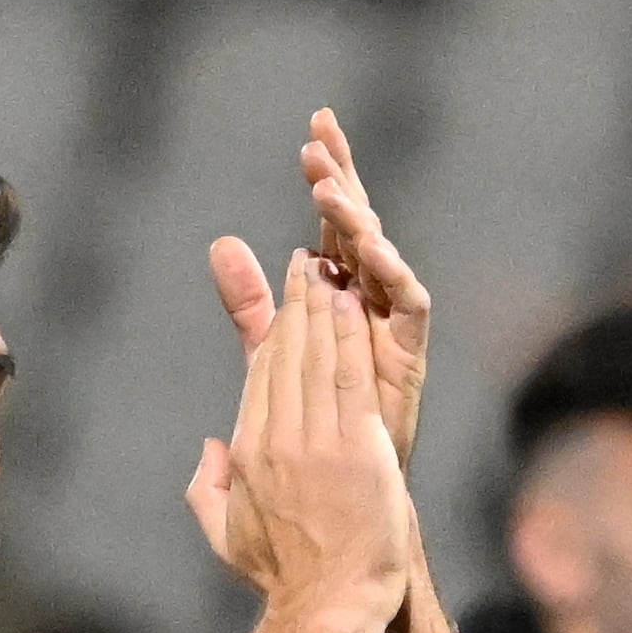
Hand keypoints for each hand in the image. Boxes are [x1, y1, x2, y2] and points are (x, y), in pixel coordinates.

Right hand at [185, 240, 415, 632]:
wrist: (329, 603)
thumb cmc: (283, 576)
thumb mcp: (227, 534)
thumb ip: (208, 487)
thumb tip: (208, 449)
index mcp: (248, 452)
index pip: (263, 373)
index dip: (276, 326)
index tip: (285, 296)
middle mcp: (276, 438)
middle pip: (287, 353)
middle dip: (298, 301)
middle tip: (309, 262)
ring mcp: (316, 441)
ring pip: (316, 356)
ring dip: (323, 307)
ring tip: (331, 269)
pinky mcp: (355, 448)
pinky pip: (349, 376)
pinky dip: (349, 335)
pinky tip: (354, 303)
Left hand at [200, 106, 434, 465]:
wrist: (345, 503)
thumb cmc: (316, 432)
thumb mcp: (272, 356)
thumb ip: (251, 303)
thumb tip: (221, 244)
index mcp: (340, 295)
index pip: (332, 219)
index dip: (328, 173)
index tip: (314, 129)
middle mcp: (370, 302)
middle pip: (360, 223)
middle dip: (345, 174)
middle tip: (324, 130)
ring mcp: (391, 327)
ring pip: (379, 255)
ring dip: (355, 217)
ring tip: (326, 187)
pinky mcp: (410, 356)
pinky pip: (409, 304)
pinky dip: (390, 273)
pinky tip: (367, 246)